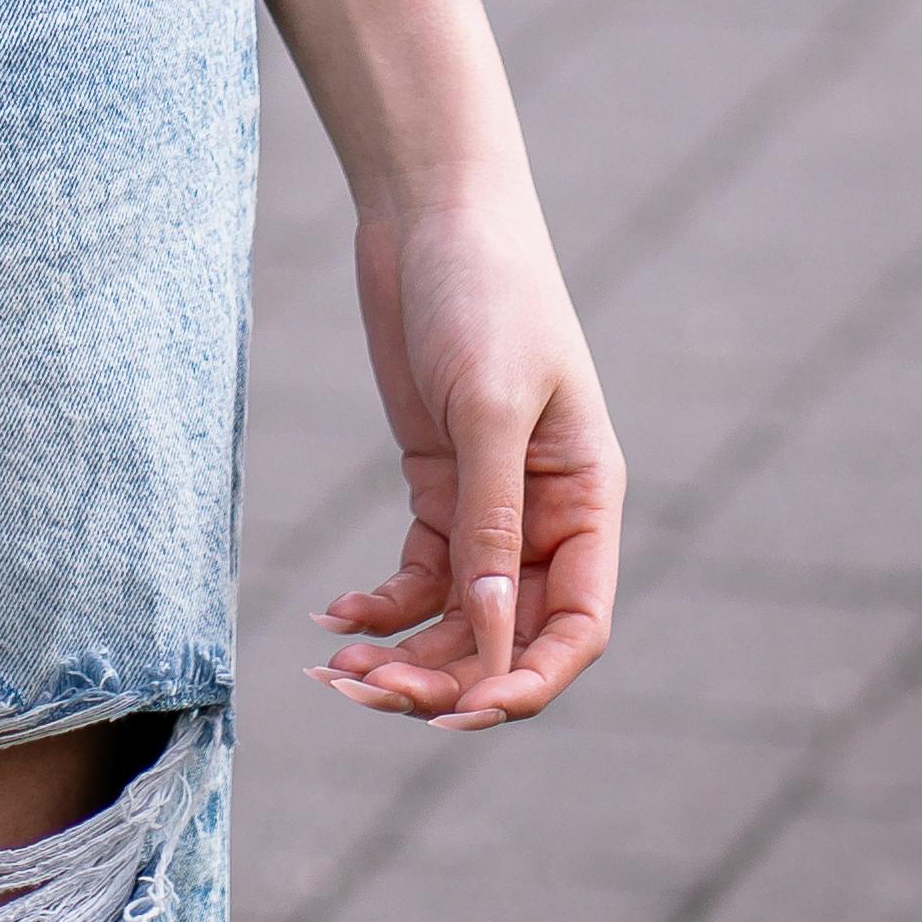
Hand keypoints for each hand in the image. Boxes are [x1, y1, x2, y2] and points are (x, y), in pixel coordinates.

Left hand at [321, 183, 623, 729]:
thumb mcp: (488, 405)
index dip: (527, 680)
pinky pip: (417, 575)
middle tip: (366, 693)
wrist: (429, 209)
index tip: (461, 712)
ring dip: (404, 653)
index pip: (577, 626)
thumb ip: (491, 521)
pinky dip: (379, 607)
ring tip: (335, 672)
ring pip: (457, 616)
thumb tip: (492, 634)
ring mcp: (489, 504)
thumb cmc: (483, 289)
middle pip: (506, 635)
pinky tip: (335, 618)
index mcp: (587, 501)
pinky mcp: (436, 484)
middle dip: (444, 677)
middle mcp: (545, 516)